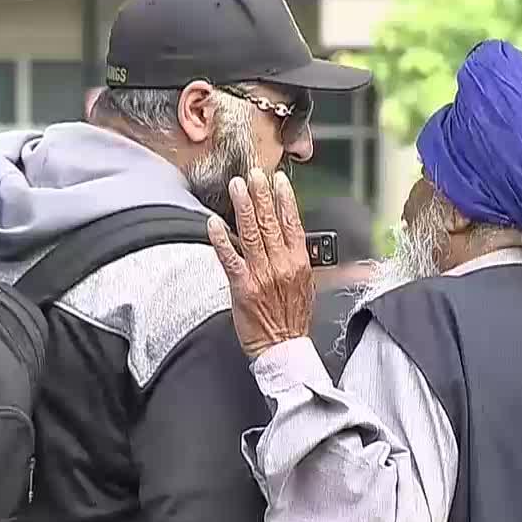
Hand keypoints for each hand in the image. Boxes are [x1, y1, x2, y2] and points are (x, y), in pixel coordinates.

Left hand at [208, 168, 314, 358]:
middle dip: (261, 195)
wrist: (283, 348)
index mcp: (299, 263)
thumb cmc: (293, 320)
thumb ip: (300, 260)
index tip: (278, 180)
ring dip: (243, 207)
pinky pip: (230, 259)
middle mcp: (282, 265)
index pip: (292, 223)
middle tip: (253, 174)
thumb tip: (295, 238)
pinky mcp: (243, 287)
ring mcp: (262, 275)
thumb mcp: (307, 286)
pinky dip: (222, 240)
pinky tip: (214, 223)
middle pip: (270, 223)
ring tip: (237, 187)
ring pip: (251, 234)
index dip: (285, 199)